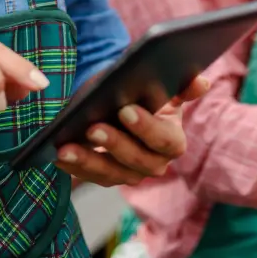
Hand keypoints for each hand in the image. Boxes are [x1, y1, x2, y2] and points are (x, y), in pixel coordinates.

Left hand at [55, 76, 211, 186]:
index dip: (147, 128)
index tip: (126, 110)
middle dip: (114, 145)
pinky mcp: (104, 176)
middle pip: (137, 161)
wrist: (122, 102)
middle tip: (93, 126)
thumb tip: (200, 81)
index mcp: (172, 140)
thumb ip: (182, 87)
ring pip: (109, 173)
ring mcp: (127, 174)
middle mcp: (153, 163)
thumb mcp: (162, 87)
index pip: (165, 141)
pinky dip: (72, 166)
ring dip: (88, 161)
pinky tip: (56, 153)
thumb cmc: (144, 93)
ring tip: (66, 146)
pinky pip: (88, 176)